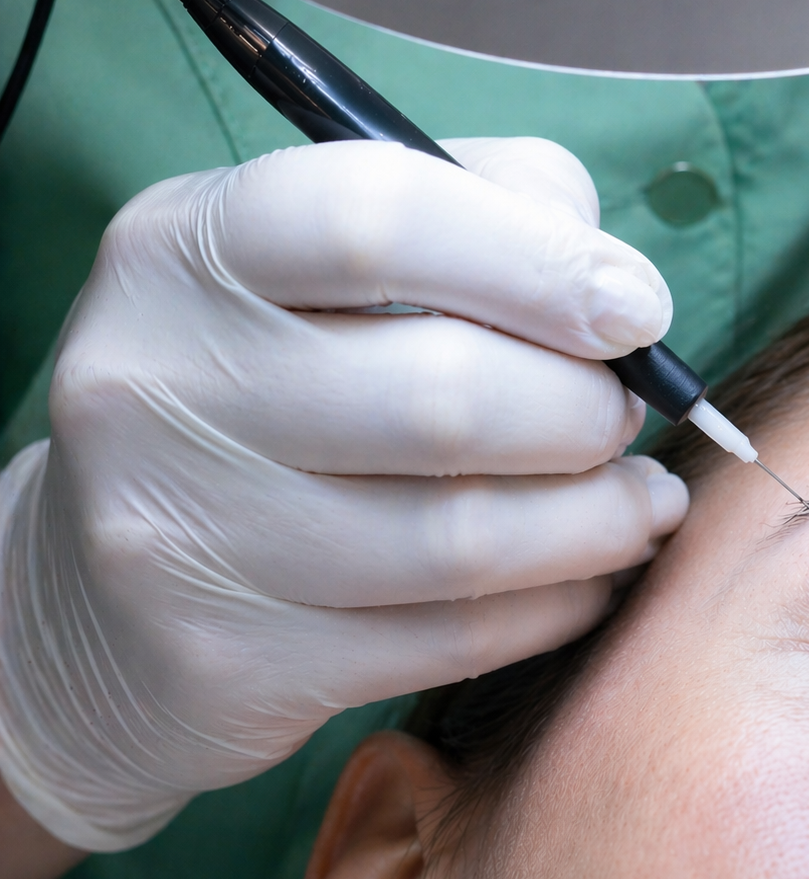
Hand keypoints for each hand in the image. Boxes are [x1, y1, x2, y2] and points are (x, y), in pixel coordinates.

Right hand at [0, 137, 688, 850]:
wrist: (100, 594)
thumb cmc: (262, 386)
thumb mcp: (323, 266)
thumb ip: (478, 212)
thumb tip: (611, 277)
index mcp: (188, 246)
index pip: (380, 218)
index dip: (541, 261)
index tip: (636, 308)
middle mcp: (161, 382)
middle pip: (445, 392)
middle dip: (585, 409)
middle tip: (623, 414)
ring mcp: (185, 537)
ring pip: (465, 536)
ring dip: (599, 519)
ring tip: (638, 500)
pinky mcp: (232, 665)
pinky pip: (455, 639)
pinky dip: (557, 603)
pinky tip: (585, 574)